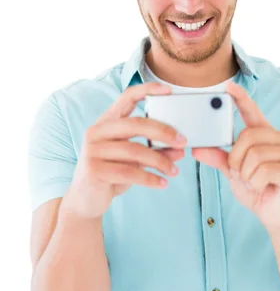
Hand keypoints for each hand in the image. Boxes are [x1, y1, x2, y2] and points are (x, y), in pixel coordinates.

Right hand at [66, 82, 186, 218]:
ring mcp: (93, 150)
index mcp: (106, 122)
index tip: (169, 90)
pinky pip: (129, 172)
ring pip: (135, 151)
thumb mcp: (134, 161)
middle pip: (135, 124)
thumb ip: (155, 151)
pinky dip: (150, 178)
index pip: (126, 97)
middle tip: (182, 142)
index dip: (147, 90)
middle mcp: (97, 132)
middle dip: (163, 131)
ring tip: (174, 171)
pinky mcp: (94, 170)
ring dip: (160, 161)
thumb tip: (180, 149)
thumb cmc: (112, 174)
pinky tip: (162, 183)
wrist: (85, 200)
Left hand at [191, 81, 279, 233]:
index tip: (228, 87)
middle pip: (248, 136)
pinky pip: (262, 171)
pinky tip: (263, 188)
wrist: (276, 216)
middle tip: (239, 173)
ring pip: (254, 155)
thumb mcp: (233, 172)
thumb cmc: (257, 190)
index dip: (241, 98)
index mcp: (265, 135)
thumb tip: (197, 148)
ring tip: (253, 182)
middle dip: (236, 159)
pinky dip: (255, 183)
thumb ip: (218, 158)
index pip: (252, 112)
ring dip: (245, 174)